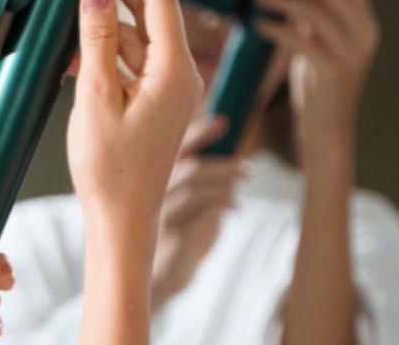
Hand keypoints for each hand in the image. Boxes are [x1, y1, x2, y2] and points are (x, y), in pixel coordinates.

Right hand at [66, 0, 202, 221]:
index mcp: (174, 72)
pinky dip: (107, 49)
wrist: (122, 221)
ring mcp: (167, 91)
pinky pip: (131, 62)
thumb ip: (98, 42)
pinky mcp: (153, 103)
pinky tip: (78, 44)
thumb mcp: (96, 99)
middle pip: (153, 11)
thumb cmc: (111, 171)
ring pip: (140, 36)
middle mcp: (179, 77)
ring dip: (112, 14)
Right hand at [151, 116, 248, 305]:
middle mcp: (152, 193)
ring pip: (196, 189)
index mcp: (154, 178)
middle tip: (246, 165)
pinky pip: (202, 214)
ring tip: (245, 179)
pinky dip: (224, 203)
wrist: (159, 276)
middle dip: (222, 162)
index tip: (224, 122)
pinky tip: (235, 204)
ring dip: (226, 182)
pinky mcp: (172, 237)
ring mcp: (160, 214)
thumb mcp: (186, 200)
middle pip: (188, 167)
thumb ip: (200, 178)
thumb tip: (232, 153)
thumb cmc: (176, 232)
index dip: (199, 133)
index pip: (174, 148)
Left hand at [255, 0, 378, 166]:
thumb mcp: (320, 42)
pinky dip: (278, 30)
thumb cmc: (317, 82)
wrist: (327, 128)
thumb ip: (314, 16)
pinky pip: (303, 43)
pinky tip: (258, 23)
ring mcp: (349, 54)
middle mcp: (363, 34)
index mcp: (363, 23)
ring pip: (318, 14)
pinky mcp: (330, 72)